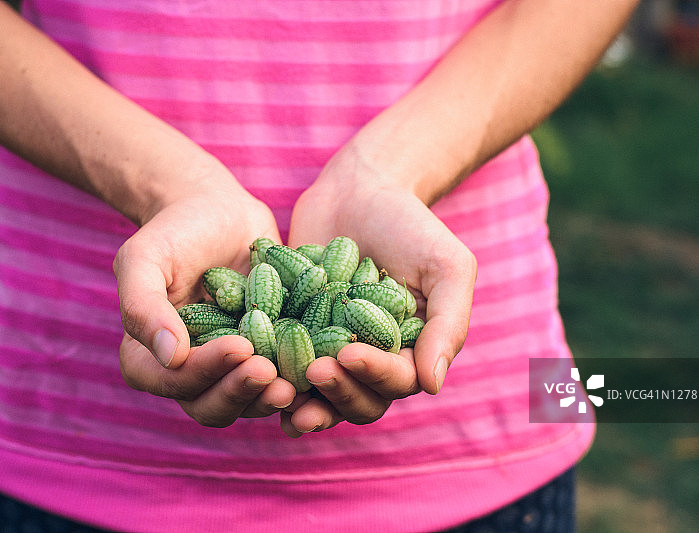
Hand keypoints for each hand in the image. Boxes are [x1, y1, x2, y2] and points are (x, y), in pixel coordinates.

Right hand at [113, 168, 295, 425]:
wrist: (217, 212)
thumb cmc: (174, 231)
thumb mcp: (145, 258)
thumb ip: (144, 306)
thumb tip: (169, 356)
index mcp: (150, 359)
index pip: (175, 381)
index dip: (206, 372)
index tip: (240, 347)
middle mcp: (191, 373)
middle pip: (212, 406)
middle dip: (243, 393)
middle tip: (273, 375)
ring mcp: (232, 369)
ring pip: (250, 401)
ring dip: (272, 397)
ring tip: (299, 381)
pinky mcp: (268, 357)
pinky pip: (283, 380)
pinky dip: (302, 383)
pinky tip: (325, 370)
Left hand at [282, 148, 476, 435]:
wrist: (360, 191)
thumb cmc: (412, 226)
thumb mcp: (447, 267)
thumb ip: (447, 325)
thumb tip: (431, 385)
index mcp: (410, 354)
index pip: (398, 381)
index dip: (374, 375)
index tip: (349, 354)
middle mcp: (371, 360)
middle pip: (358, 400)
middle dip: (337, 392)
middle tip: (314, 371)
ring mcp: (330, 351)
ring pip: (319, 395)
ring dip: (303, 403)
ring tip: (280, 394)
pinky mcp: (294, 335)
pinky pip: (282, 364)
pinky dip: (269, 374)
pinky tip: (252, 371)